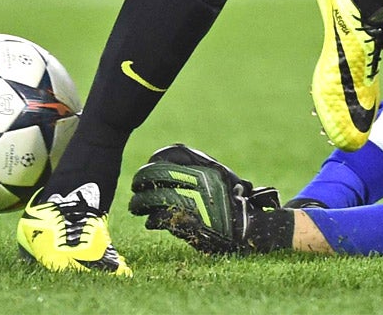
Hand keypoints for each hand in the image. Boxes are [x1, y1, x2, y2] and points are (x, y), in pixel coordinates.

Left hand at [128, 144, 283, 254]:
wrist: (248, 228)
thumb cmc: (234, 202)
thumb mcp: (220, 176)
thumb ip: (199, 168)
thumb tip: (169, 163)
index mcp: (204, 166)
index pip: (172, 154)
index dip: (156, 159)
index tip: (148, 166)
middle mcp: (197, 180)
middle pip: (158, 174)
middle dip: (142, 179)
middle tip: (135, 186)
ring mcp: (191, 201)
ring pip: (154, 197)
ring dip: (140, 202)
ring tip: (135, 206)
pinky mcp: (188, 222)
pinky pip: (161, 218)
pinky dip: (152, 220)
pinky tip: (149, 222)